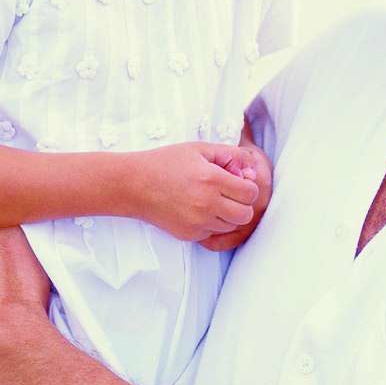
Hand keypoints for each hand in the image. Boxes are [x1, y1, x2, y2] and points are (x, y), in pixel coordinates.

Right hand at [133, 141, 260, 241]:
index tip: (238, 183)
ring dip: (228, 215)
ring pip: (231, 226)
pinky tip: (198, 210)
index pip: (250, 193)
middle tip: (229, 194)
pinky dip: (211, 224)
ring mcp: (198, 223)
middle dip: (242, 204)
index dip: (248, 187)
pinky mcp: (189, 235)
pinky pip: (213, 233)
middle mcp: (206, 204)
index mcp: (211, 179)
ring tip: (212, 201)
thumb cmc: (166, 163)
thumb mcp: (199, 149)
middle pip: (245, 215)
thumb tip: (251, 169)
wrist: (133, 185)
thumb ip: (230, 155)